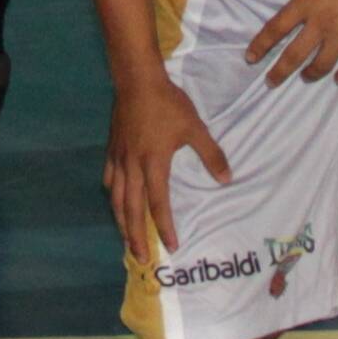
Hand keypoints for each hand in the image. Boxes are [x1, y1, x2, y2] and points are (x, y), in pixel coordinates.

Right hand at [105, 74, 231, 259]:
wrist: (136, 80)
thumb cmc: (167, 104)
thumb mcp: (195, 128)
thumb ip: (211, 155)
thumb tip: (227, 179)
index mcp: (154, 165)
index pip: (158, 204)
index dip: (165, 227)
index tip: (172, 246)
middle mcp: (133, 167)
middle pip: (132, 210)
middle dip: (137, 236)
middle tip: (142, 258)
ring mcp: (119, 158)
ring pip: (117, 199)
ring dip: (122, 222)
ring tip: (127, 239)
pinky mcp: (112, 149)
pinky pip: (110, 179)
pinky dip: (113, 195)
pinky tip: (115, 200)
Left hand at [249, 0, 337, 86]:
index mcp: (306, 3)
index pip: (276, 28)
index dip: (261, 45)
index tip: (251, 58)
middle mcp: (321, 23)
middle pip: (294, 55)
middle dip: (280, 72)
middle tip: (271, 82)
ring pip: (322, 64)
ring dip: (311, 74)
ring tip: (305, 78)